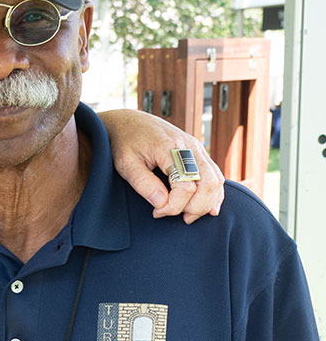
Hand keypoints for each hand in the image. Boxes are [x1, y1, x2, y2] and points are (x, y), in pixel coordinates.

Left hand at [103, 109, 224, 223]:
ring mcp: (196, 148)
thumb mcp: (126, 164)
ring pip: (216, 180)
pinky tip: (208, 208)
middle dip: (196, 207)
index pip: (185, 185)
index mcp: (169, 147)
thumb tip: (162, 203)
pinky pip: (215, 175)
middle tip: (178, 218)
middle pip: (208, 183)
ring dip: (206, 203)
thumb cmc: (125, 143)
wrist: (129, 122)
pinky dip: (214, 193)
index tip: (157, 212)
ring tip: (188, 216)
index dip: (174, 206)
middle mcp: (188, 146)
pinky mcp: (198, 152)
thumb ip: (143, 184)